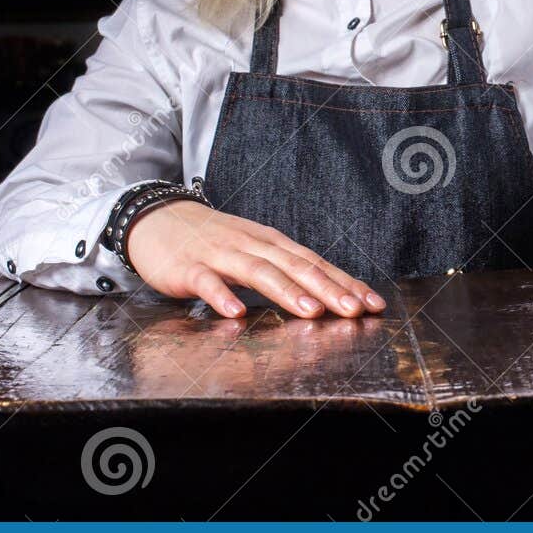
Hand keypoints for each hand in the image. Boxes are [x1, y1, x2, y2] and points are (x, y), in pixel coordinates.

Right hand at [125, 199, 387, 319]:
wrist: (158, 219)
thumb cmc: (213, 242)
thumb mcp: (254, 251)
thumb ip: (284, 271)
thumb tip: (326, 294)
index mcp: (272, 244)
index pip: (315, 263)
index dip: (346, 283)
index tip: (374, 303)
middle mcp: (253, 245)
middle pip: (296, 266)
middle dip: (328, 288)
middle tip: (355, 310)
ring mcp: (221, 255)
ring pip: (259, 272)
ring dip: (287, 291)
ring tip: (311, 311)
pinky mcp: (189, 267)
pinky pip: (207, 282)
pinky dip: (222, 296)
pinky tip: (237, 312)